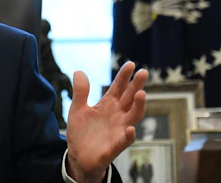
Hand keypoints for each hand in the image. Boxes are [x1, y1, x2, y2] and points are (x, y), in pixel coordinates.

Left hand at [65, 61, 146, 182]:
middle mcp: (117, 116)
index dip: (124, 76)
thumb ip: (80, 91)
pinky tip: (131, 129)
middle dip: (136, 85)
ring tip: (141, 94)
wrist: (78, 156)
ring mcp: (118, 130)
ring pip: (133, 117)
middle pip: (129, 98)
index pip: (118, 88)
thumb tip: (79, 70)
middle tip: (143, 72)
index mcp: (108, 105)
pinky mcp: (115, 146)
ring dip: (138, 106)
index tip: (131, 64)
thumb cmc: (81, 132)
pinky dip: (128, 135)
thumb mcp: (77, 109)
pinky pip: (124, 140)